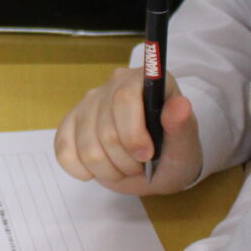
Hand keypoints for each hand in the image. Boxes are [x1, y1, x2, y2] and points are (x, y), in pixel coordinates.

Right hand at [53, 67, 201, 194]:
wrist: (157, 164)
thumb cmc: (173, 152)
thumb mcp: (186, 147)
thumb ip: (183, 127)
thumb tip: (179, 105)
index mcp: (145, 81)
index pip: (124, 98)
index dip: (132, 133)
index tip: (146, 156)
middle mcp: (114, 85)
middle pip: (105, 129)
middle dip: (124, 161)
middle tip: (140, 166)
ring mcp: (88, 103)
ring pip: (85, 146)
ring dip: (107, 170)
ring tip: (124, 168)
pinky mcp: (70, 122)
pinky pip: (63, 150)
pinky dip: (81, 169)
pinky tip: (98, 169)